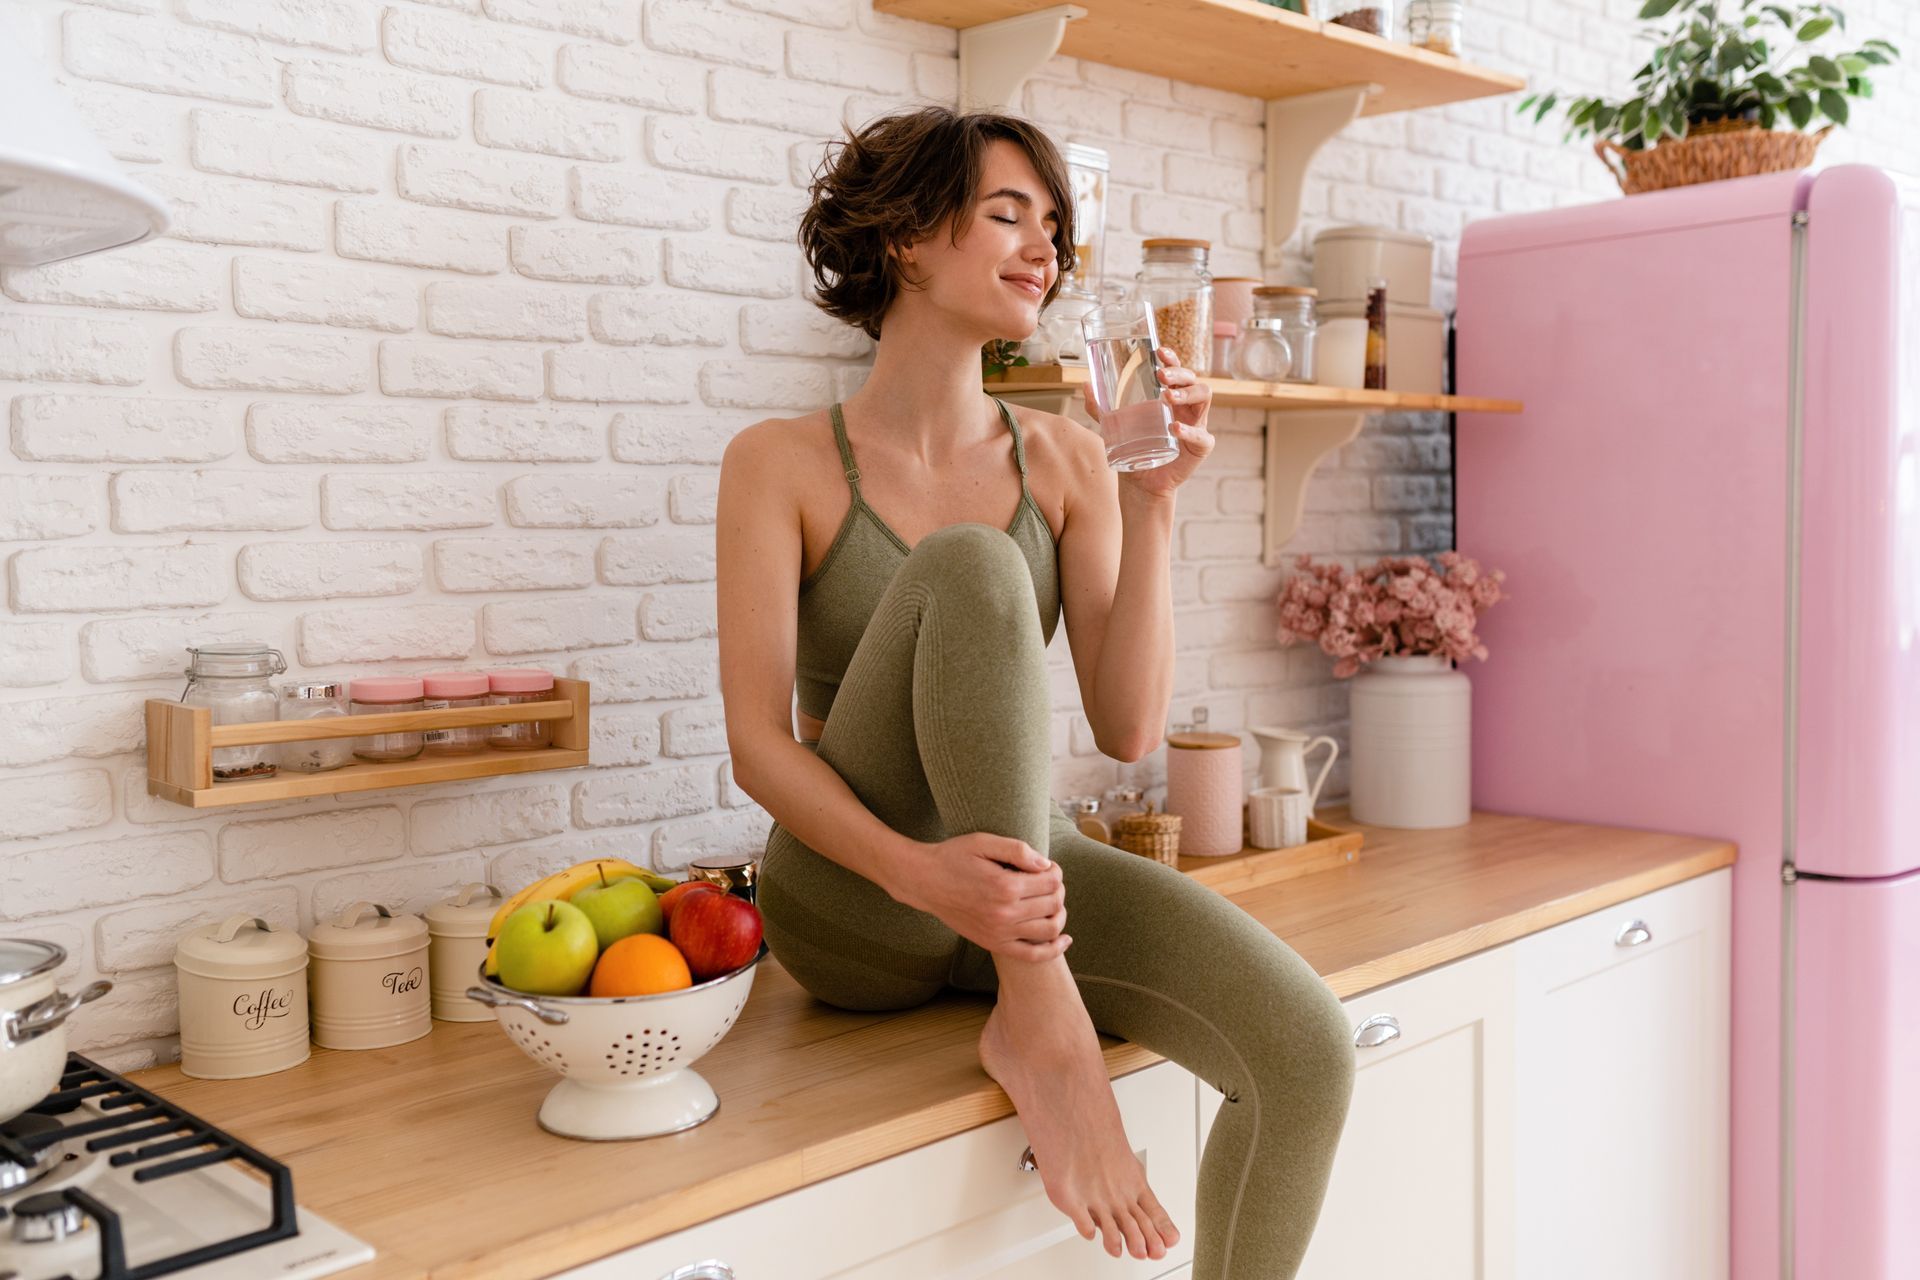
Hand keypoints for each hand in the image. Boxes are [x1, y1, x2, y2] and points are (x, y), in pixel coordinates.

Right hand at [893, 832, 1068, 962]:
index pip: (1051, 880)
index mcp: (1005, 886)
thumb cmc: (953, 856)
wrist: (924, 882)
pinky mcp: (993, 944)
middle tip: (1047, 881)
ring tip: (1051, 903)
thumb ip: (1017, 850)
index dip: (1055, 870)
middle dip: (1058, 889)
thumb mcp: (983, 842)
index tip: (1046, 866)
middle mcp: (1004, 913)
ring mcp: (999, 932)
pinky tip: (1064, 939)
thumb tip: (1046, 865)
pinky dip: (1053, 950)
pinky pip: (1032, 956)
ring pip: (1049, 929)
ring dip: (1059, 914)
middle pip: (1054, 903)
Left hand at [1080, 345, 1214, 502]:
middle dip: (1179, 373)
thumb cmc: (1133, 448)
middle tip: (1161, 375)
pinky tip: (1175, 428)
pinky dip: (1190, 431)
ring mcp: (1197, 424)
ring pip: (1204, 397)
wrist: (1141, 482)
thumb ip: (1100, 408)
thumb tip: (1086, 385)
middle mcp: (1187, 406)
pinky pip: (1202, 435)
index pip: (1177, 371)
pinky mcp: (1201, 446)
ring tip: (1167, 396)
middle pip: (1192, 379)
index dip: (1171, 358)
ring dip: (1187, 393)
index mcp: (1171, 396)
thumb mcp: (1114, 427)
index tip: (1159, 352)